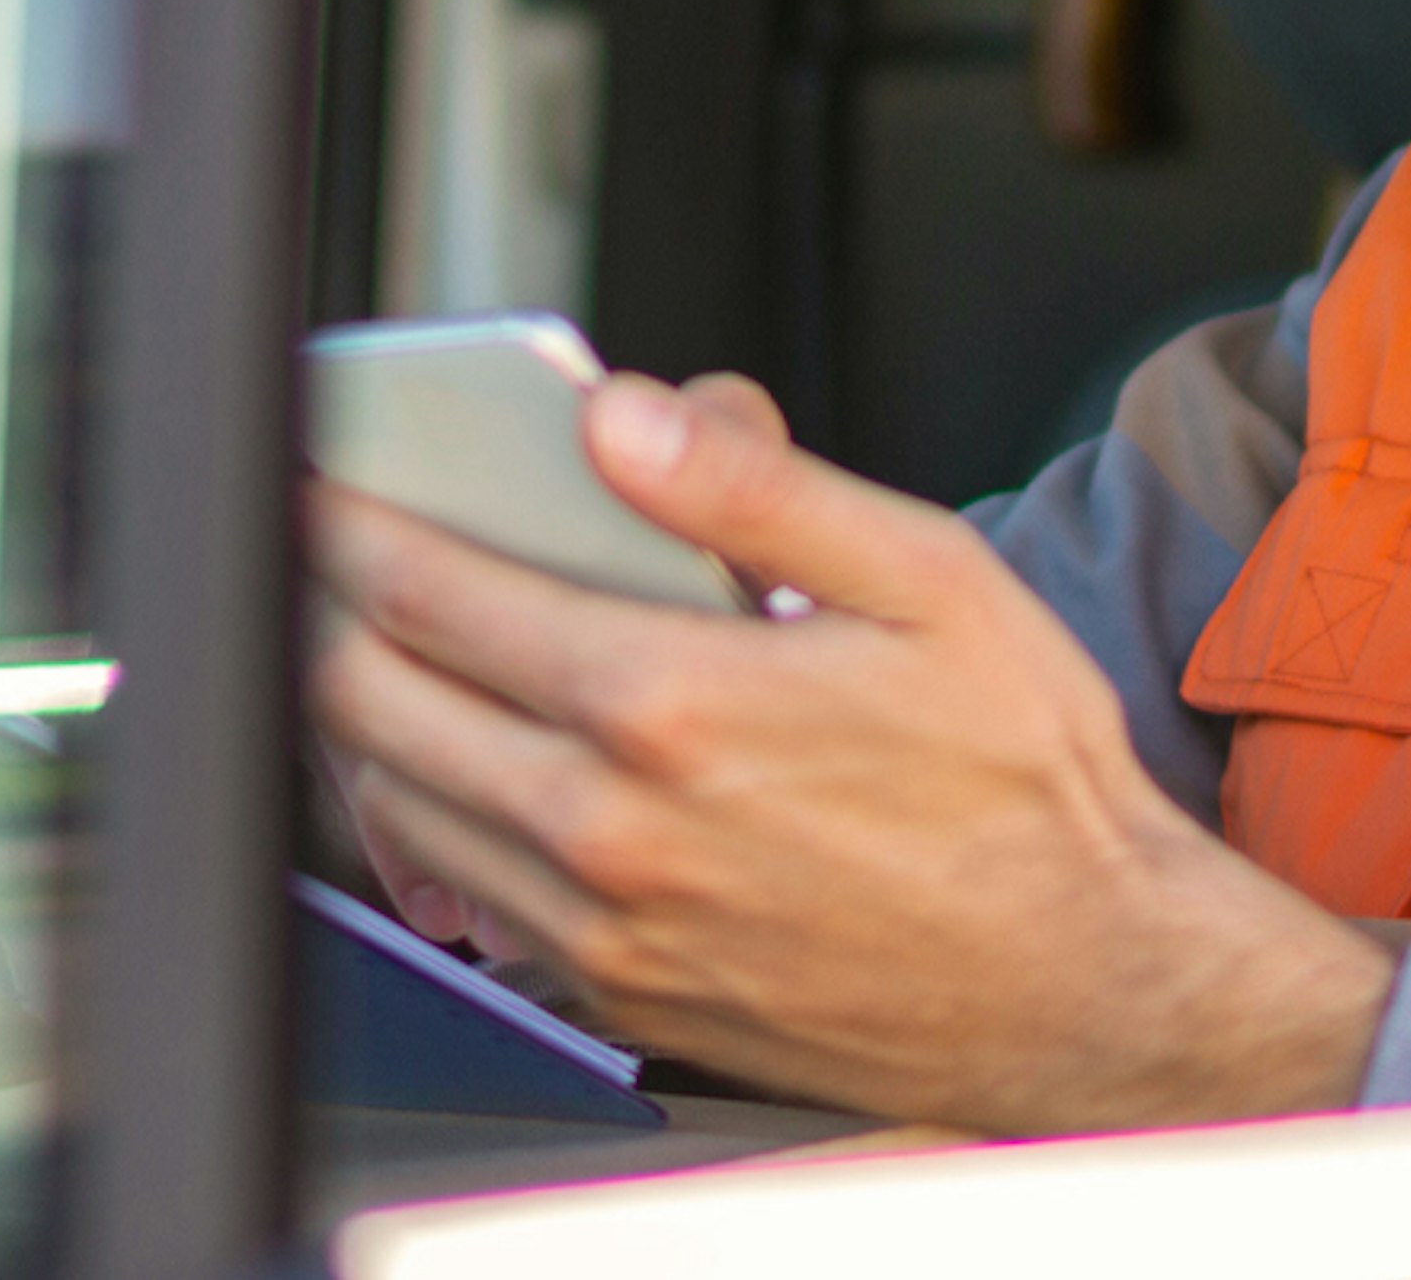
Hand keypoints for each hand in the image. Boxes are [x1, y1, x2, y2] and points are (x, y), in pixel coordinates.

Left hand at [304, 372, 1397, 1133]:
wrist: (1085, 984)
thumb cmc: (1025, 781)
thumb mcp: (932, 580)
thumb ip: (760, 489)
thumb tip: (625, 417)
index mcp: (675, 704)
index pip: (434, 593)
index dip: (351, 518)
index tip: (324, 478)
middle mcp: (613, 828)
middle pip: (371, 702)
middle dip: (324, 608)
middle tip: (329, 551)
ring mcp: (603, 926)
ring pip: (394, 808)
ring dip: (364, 718)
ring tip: (384, 645)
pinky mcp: (617, 993)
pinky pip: (460, 900)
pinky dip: (429, 821)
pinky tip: (469, 768)